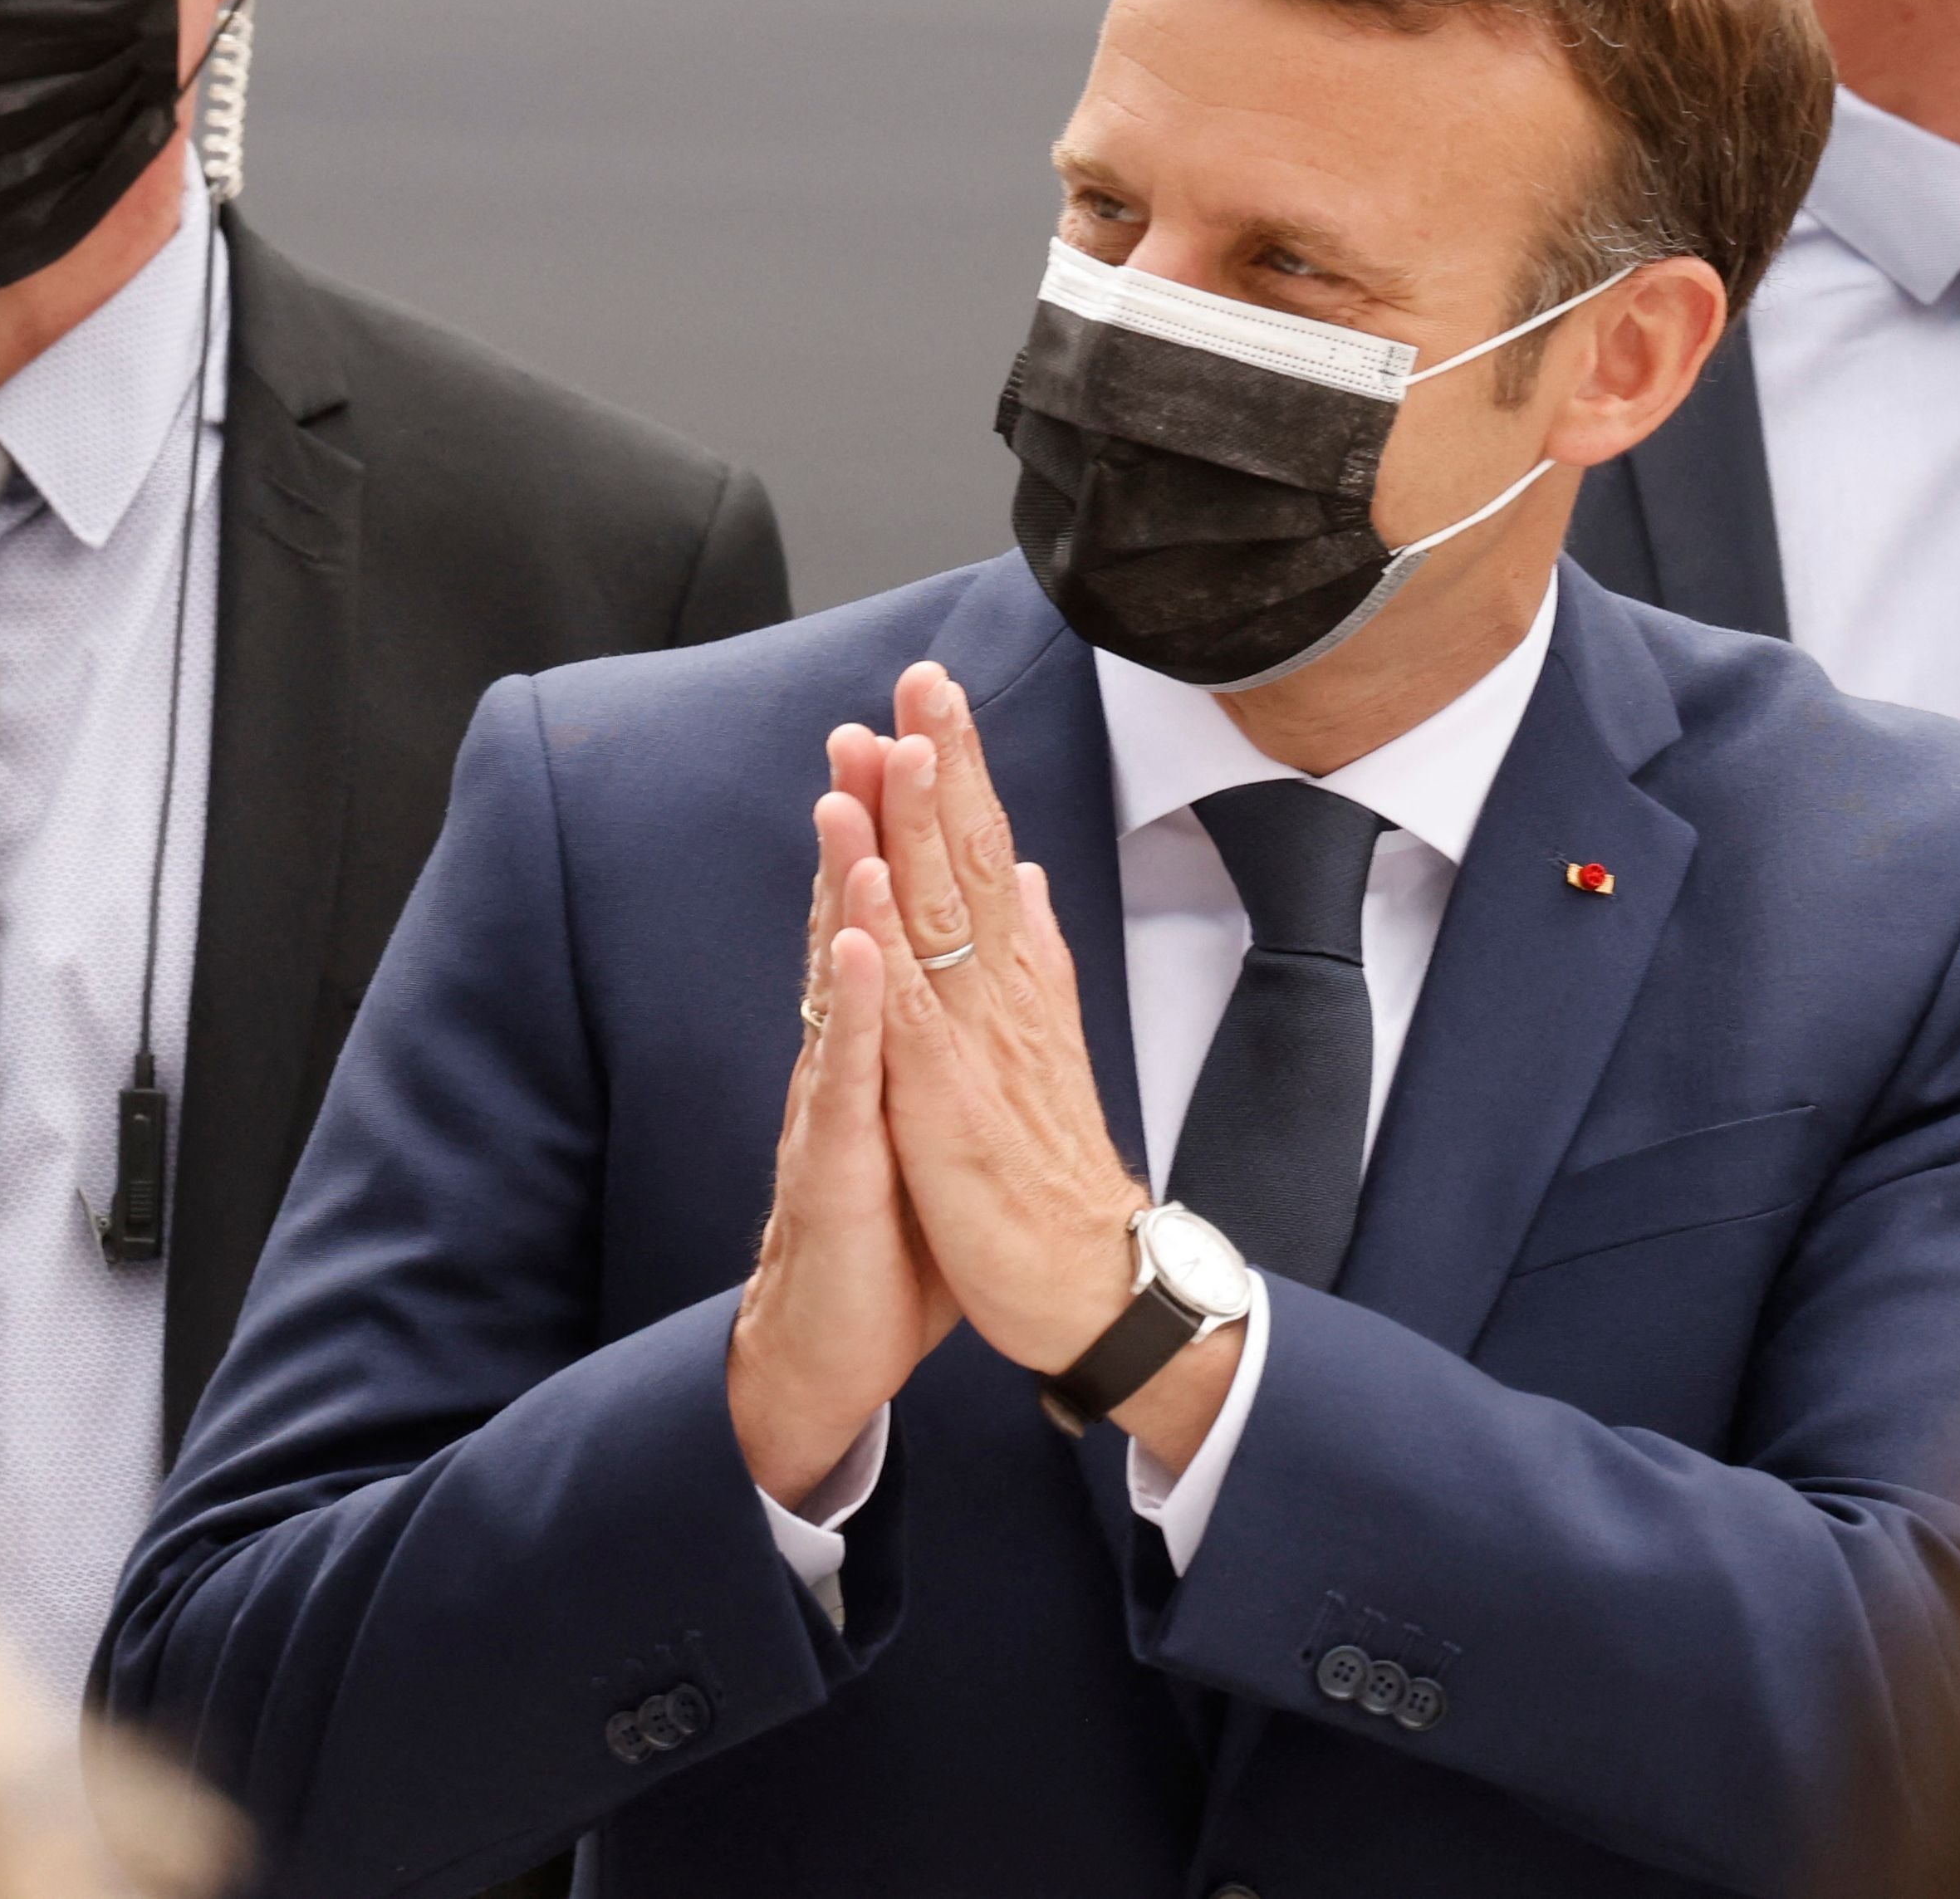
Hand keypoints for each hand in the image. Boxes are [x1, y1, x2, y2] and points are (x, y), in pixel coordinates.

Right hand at [728, 728, 959, 1509]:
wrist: (835, 1343)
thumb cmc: (885, 1228)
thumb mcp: (926, 1110)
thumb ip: (939, 1024)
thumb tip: (980, 942)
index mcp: (882, 1035)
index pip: (887, 907)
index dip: (901, 823)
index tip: (918, 729)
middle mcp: (850, 1050)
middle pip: (852, 915)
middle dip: (865, 817)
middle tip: (874, 718)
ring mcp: (835, 1098)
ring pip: (838, 975)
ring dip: (842, 884)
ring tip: (851, 796)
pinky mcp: (835, 1157)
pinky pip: (844, 1072)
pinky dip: (851, 1005)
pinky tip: (856, 944)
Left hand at [849, 667, 1245, 1471]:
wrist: (1090, 1280)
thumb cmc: (1055, 1173)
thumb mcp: (1042, 1047)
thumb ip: (1032, 956)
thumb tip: (1022, 879)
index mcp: (1017, 983)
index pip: (983, 855)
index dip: (958, 772)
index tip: (935, 694)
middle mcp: (1002, 996)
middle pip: (968, 860)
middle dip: (941, 764)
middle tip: (922, 678)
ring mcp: (976, 1044)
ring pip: (941, 917)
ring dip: (915, 826)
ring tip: (895, 743)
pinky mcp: (947, 1102)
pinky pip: (909, 1012)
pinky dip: (887, 945)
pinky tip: (869, 890)